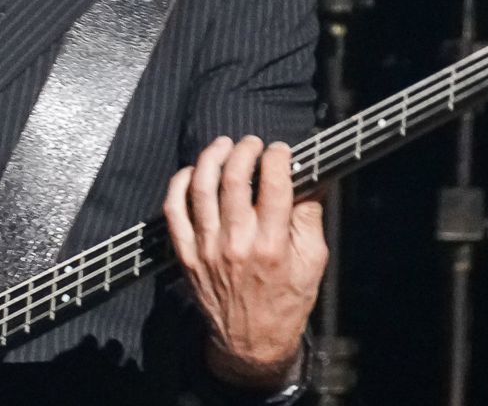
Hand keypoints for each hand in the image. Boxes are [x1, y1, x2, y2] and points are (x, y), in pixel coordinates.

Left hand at [163, 135, 326, 387]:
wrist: (251, 343)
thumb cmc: (287, 301)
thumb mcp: (313, 262)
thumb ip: (310, 219)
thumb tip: (311, 179)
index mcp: (272, 246)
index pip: (273, 185)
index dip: (277, 158)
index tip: (281, 150)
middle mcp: (237, 244)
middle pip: (234, 179)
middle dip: (244, 150)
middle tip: (252, 143)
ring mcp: (207, 248)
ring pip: (201, 188)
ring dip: (211, 158)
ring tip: (223, 145)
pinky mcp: (186, 254)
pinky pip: (174, 210)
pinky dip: (179, 184)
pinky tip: (192, 172)